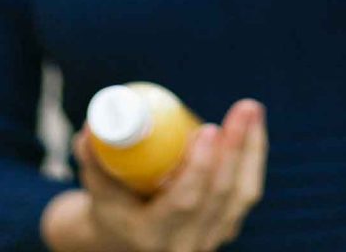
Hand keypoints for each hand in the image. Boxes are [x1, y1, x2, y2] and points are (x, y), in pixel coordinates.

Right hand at [72, 99, 267, 251]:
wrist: (128, 241)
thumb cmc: (111, 207)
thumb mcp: (98, 188)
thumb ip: (93, 159)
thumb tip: (91, 127)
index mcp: (152, 236)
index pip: (184, 202)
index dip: (199, 166)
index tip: (207, 128)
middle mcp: (187, 244)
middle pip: (221, 195)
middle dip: (236, 147)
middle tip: (242, 107)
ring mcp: (211, 238)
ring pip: (241, 195)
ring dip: (251, 147)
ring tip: (250, 109)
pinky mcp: (226, 226)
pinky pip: (247, 192)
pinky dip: (253, 156)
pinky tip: (253, 126)